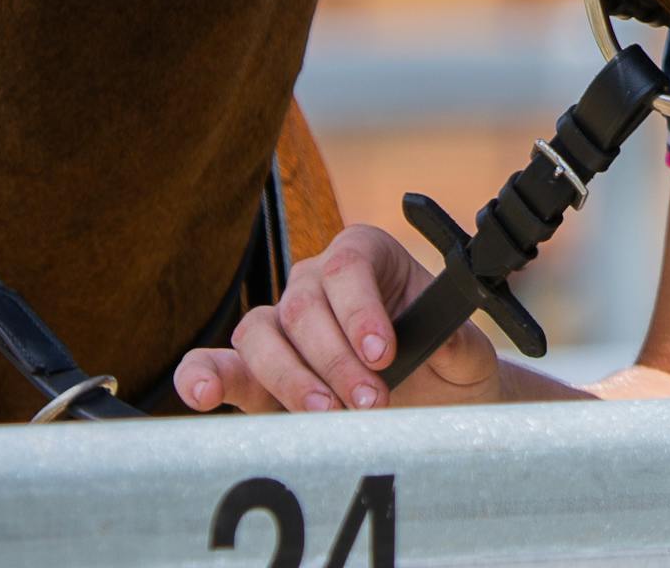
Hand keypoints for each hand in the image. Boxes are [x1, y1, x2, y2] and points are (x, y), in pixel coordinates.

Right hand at [173, 224, 497, 413]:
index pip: (349, 267)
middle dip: (335, 359)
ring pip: (260, 333)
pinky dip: (205, 376)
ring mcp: (280, 322)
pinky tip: (204, 395)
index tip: (382, 353)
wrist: (433, 398)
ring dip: (290, 378)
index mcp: (367, 254)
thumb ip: (458, 345)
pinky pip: (216, 363)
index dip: (360, 310)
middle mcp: (315, 280)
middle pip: (303, 306)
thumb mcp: (465, 352)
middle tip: (370, 401)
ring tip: (324, 415)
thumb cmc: (446, 362)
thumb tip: (441, 343)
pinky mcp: (254, 368)